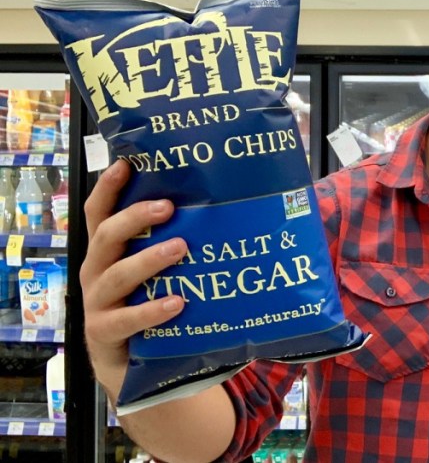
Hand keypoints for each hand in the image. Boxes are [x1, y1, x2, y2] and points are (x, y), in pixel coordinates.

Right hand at [80, 160, 186, 395]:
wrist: (135, 368)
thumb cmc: (152, 307)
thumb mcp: (159, 274)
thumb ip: (177, 246)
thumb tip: (229, 213)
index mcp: (107, 252)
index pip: (99, 213)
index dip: (109, 188)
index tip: (125, 163)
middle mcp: (96, 272)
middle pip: (106, 236)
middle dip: (135, 217)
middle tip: (167, 206)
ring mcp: (98, 303)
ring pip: (116, 275)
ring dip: (149, 259)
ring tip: (180, 248)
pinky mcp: (105, 334)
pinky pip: (125, 320)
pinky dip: (151, 310)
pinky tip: (177, 303)